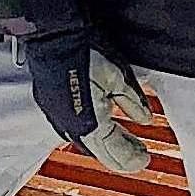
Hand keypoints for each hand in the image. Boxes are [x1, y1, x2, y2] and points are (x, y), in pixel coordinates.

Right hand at [26, 35, 155, 172]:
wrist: (53, 35)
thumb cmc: (83, 52)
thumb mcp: (118, 76)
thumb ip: (132, 102)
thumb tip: (144, 118)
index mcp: (89, 125)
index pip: (115, 153)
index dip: (131, 159)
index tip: (144, 160)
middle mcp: (70, 127)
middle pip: (100, 151)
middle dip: (121, 154)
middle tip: (138, 153)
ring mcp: (57, 117)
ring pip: (86, 142)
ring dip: (106, 144)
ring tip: (124, 140)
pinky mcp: (50, 106)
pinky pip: (73, 129)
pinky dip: (92, 133)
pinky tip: (102, 125)